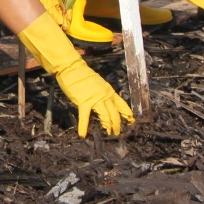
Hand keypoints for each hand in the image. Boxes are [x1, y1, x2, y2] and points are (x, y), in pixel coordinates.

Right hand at [16, 12, 132, 135]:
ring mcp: (95, 99)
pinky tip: (83, 135)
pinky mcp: (84, 102)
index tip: (131, 122)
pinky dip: (84, 127)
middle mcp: (105, 96)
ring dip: (108, 127)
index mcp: (109, 91)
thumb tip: (104, 104)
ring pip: (106, 117)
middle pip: (115, 114)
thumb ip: (103, 94)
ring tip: (108, 135)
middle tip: (116, 133)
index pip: (122, 104)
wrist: (72, 68)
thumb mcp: (98, 84)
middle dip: (117, 125)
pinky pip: (85, 117)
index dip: (127, 114)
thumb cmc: (83, 76)